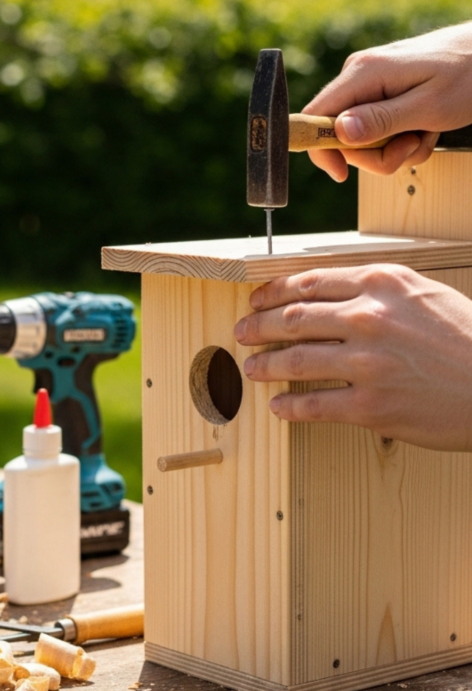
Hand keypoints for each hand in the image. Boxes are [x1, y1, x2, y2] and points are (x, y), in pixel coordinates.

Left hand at [233, 264, 471, 450]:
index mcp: (382, 283)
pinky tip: (278, 406)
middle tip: (242, 333)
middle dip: (258, 326)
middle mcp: (369, 317)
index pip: (309, 283)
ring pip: (295, 360)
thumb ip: (380, 292)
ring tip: (252, 368)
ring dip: (265, 364)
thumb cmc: (470, 340)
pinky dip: (289, 406)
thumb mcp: (425, 295)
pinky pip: (313, 405)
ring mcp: (366, 363)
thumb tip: (335, 299)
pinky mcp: (370, 406)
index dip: (273, 293)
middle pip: (293, 318)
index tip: (257, 300)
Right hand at [304, 21, 471, 180]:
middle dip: (376, 155)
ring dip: (395, 149)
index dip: (320, 151)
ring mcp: (370, 86)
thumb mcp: (428, 106)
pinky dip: (402, 140)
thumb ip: (382, 120)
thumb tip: (340, 132)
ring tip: (424, 133)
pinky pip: (379, 131)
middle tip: (410, 146)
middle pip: (340, 138)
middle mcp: (359, 76)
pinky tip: (425, 128)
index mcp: (363, 73)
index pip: (314, 118)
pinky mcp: (383, 94)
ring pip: (363, 140)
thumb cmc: (469, 74)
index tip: (340, 174)